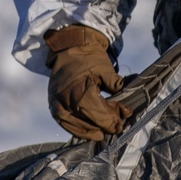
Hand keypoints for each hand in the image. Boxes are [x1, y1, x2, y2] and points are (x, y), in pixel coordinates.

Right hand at [45, 25, 131, 141]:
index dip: (114, 121)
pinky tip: (92, 131)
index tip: (125, 119)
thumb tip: (126, 111)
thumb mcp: (107, 70)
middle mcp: (66, 101)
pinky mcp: (54, 106)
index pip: (100, 116)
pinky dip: (80, 130)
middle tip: (119, 125)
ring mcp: (58, 105)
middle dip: (107, 125)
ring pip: (79, 127)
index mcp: (80, 91)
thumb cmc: (88, 57)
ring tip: (107, 129)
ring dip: (95, 130)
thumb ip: (117, 90)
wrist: (68, 47)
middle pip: (91, 122)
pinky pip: (66, 124)